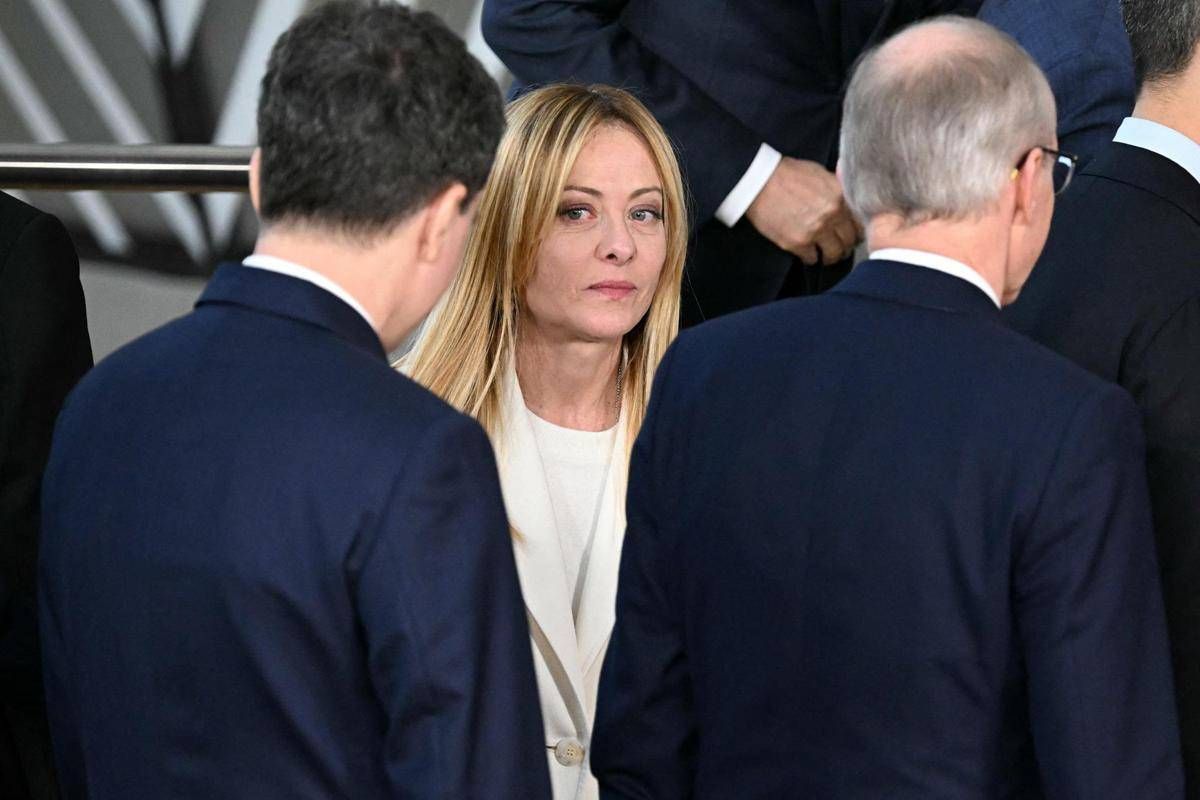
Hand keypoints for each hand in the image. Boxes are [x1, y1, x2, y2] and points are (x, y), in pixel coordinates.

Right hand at [745, 157, 861, 265]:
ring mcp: (816, 230)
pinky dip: (811, 257)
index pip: (860, 222)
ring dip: (831, 255)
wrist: (759, 182)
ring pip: (834, 254)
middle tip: (840, 246)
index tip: (852, 233)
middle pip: (849, 240)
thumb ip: (837, 189)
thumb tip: (848, 199)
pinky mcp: (798, 243)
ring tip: (827, 254)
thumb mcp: (820, 173)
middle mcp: (832, 215)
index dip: (857, 230)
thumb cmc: (787, 175)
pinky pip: (812, 259)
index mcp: (840, 196)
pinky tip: (807, 252)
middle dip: (846, 244)